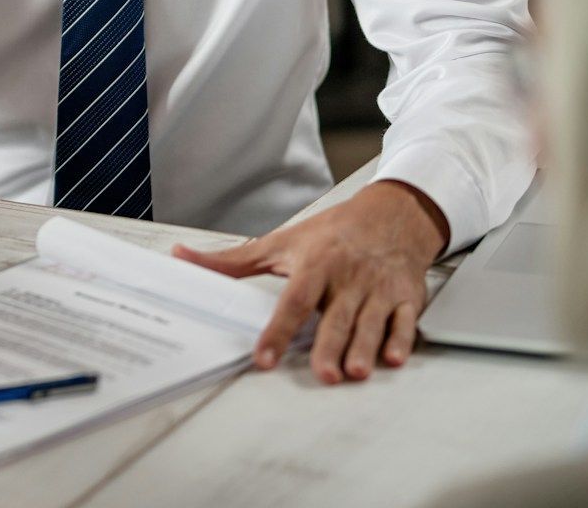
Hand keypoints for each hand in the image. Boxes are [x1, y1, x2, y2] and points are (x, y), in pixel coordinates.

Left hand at [172, 180, 447, 383]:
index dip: (277, 330)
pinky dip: (401, 339)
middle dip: (330, 346)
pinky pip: (405, 320)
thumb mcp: (280, 242)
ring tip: (355, 372)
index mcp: (315, 264)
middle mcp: (347, 276)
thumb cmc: (331, 232)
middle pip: (335, 316)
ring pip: (370, 323)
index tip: (265, 357)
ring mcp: (378, 287)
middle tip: (324, 374)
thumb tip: (182, 256)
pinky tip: (394, 358)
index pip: (292, 301)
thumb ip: (232, 260)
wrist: (390, 213)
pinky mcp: (405, 296)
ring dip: (364, 348)